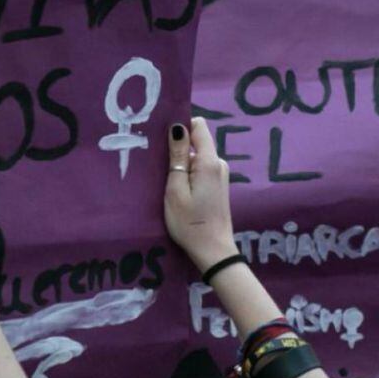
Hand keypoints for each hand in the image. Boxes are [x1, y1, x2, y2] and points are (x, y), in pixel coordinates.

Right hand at [163, 118, 237, 272]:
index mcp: (209, 161)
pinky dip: (188, 174)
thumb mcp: (176, 189)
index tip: (163, 137)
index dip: (181, 126)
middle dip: (179, 148)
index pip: (199, 126)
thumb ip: (178, 157)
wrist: (213, 251)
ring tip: (164, 179)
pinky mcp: (218, 185)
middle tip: (157, 163)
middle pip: (197, 142)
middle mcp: (218, 163)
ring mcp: (220, 175)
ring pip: (197, 157)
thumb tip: (178, 127)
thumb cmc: (189, 222)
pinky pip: (201, 169)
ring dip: (182, 163)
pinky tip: (177, 189)